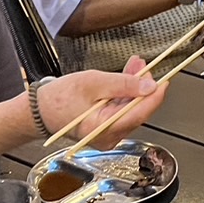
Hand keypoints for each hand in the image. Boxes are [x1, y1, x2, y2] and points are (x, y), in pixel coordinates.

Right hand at [39, 55, 168, 148]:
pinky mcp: (105, 130)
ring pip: (130, 110)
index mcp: (103, 128)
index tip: (165, 80)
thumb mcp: (93, 83)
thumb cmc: (59, 98)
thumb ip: (123, 84)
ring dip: (135, 88)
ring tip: (136, 66)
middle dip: (144, 87)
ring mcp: (107, 135)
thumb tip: (149, 86)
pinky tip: (127, 78)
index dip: (155, 96)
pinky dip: (125, 95)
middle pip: (137, 111)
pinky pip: (121, 112)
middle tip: (145, 65)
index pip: (140, 113)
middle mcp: (108, 137)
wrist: (38, 111)